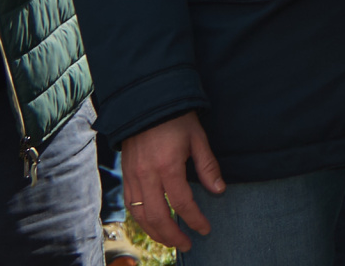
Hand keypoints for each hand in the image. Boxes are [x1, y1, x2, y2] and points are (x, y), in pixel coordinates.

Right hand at [121, 111, 224, 251]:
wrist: (146, 101)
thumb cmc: (175, 117)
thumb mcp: (197, 138)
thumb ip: (207, 166)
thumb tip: (219, 190)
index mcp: (168, 166)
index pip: (182, 203)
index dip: (195, 220)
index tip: (205, 229)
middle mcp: (147, 175)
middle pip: (158, 217)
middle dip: (174, 235)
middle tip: (188, 244)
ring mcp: (133, 176)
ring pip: (141, 215)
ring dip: (155, 232)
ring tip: (170, 240)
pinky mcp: (126, 174)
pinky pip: (130, 205)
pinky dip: (141, 220)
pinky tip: (151, 224)